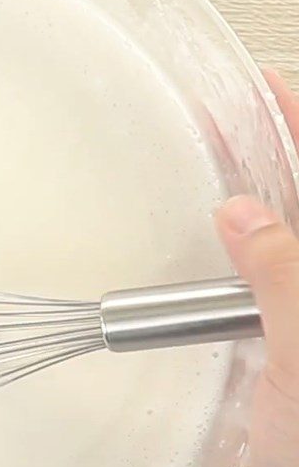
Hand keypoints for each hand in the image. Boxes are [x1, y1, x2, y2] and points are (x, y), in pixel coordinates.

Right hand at [217, 70, 298, 466]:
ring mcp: (291, 340)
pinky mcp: (258, 374)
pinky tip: (178, 260)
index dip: (291, 134)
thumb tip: (247, 214)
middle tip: (219, 122)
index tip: (255, 92)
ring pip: (255, 260)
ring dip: (227, 217)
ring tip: (197, 170)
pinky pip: (224, 310)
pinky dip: (198, 280)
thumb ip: (287, 278)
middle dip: (258, 164)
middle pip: (289, 218)